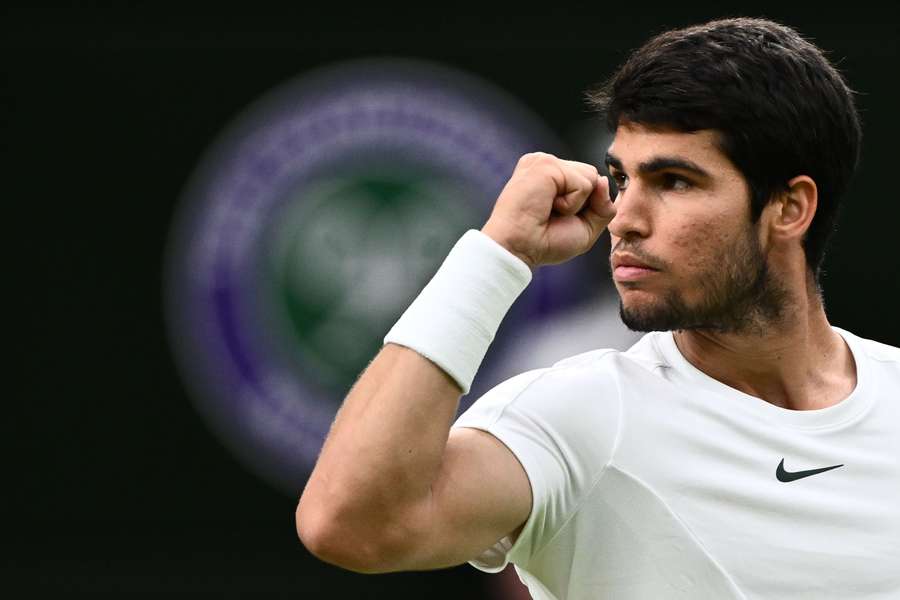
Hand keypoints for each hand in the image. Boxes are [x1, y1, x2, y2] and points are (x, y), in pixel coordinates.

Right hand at [481, 152, 615, 267]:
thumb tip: (603, 180)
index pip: (590, 181)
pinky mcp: (546, 165)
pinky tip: (548, 206)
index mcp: (552, 175)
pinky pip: (584, 183)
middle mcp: (547, 165)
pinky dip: (572, 203)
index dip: (585, 206)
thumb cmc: (544, 242)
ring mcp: (545, 162)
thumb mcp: (586, 228)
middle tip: (553, 215)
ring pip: (591, 177)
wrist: (519, 249)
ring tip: (549, 210)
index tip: (557, 218)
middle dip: (583, 203)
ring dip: (576, 204)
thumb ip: (603, 206)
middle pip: (593, 176)